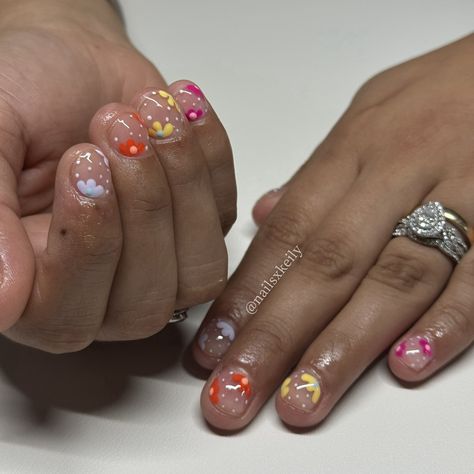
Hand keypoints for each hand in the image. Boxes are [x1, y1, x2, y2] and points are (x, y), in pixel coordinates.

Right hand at [0, 0, 235, 350]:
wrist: (71, 62)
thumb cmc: (23, 94)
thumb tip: (3, 304)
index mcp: (34, 285)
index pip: (66, 315)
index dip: (87, 244)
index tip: (82, 162)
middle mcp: (102, 292)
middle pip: (144, 304)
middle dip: (143, 209)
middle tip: (119, 133)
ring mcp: (162, 266)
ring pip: (198, 272)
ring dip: (183, 187)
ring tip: (150, 115)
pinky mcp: (201, 229)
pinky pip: (226, 215)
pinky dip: (210, 159)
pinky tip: (181, 113)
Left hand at [193, 34, 473, 429]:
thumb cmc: (436, 94)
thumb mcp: (367, 114)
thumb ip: (318, 173)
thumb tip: (267, 215)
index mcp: (353, 152)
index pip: (286, 232)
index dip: (245, 294)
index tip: (212, 347)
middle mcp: (396, 177)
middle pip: (325, 265)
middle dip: (275, 335)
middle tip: (235, 393)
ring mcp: (459, 198)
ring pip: (392, 278)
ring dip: (344, 345)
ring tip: (301, 399)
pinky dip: (445, 322)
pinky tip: (404, 366)